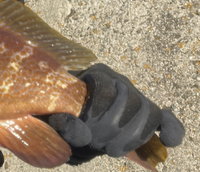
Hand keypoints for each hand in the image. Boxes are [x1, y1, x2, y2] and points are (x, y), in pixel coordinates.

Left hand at [48, 63, 184, 164]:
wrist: (68, 117)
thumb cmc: (60, 115)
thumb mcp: (54, 119)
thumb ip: (63, 124)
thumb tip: (82, 131)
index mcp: (93, 74)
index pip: (106, 92)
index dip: (99, 117)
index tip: (86, 134)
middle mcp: (117, 79)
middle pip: (130, 102)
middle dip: (114, 129)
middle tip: (97, 144)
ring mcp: (134, 94)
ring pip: (148, 111)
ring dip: (133, 136)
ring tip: (112, 149)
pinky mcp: (145, 111)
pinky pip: (165, 118)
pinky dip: (170, 129)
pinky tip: (166, 141)